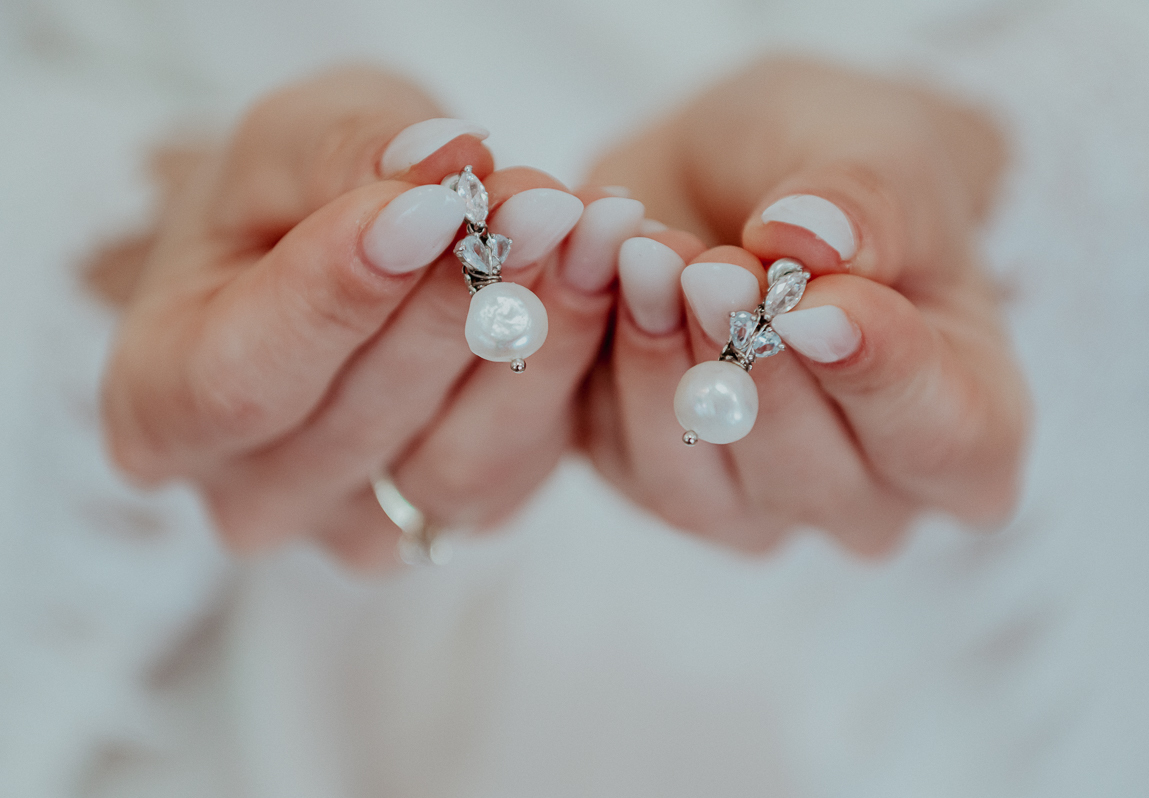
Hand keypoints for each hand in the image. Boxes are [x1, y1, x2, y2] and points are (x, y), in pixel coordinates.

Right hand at [101, 68, 645, 568]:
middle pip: (361, 423)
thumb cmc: (286, 197)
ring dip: (536, 340)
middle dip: (462, 301)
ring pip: (457, 463)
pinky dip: (571, 369)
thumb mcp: (291, 141)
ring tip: (589, 233)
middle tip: (544, 203)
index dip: (344, 293)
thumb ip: (345, 153)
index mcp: (160, 405)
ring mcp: (357, 527)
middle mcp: (252, 494)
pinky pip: (523, 468)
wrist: (338, 248)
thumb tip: (443, 166)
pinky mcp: (455, 522)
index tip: (440, 205)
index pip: (243, 375)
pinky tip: (604, 277)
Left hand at [582, 57, 1029, 554]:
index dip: (880, 378)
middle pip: (809, 474)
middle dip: (749, 362)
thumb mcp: (884, 150)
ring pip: (695, 482)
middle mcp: (864, 494)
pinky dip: (594, 362)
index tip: (815, 301)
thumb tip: (811, 241)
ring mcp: (752, 503)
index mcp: (966, 425)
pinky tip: (595, 274)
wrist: (748, 168)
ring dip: (660, 367)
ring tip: (644, 256)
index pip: (947, 442)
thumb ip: (870, 201)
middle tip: (712, 265)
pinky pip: (611, 450)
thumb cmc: (849, 169)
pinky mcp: (650, 476)